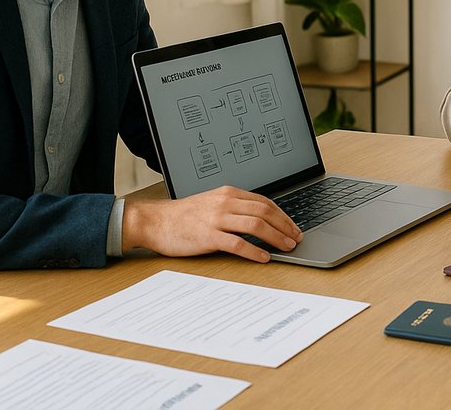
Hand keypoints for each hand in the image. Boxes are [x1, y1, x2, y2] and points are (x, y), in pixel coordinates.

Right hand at [123, 186, 302, 262]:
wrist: (154, 221)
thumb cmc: (183, 215)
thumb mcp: (212, 203)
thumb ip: (234, 207)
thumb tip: (260, 219)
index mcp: (229, 193)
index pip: (265, 202)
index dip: (283, 215)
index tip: (293, 226)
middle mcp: (225, 203)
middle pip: (265, 212)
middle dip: (285, 226)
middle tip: (296, 238)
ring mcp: (216, 219)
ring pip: (256, 225)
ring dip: (276, 237)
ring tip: (287, 247)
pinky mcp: (208, 236)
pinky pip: (237, 244)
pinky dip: (255, 251)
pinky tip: (264, 257)